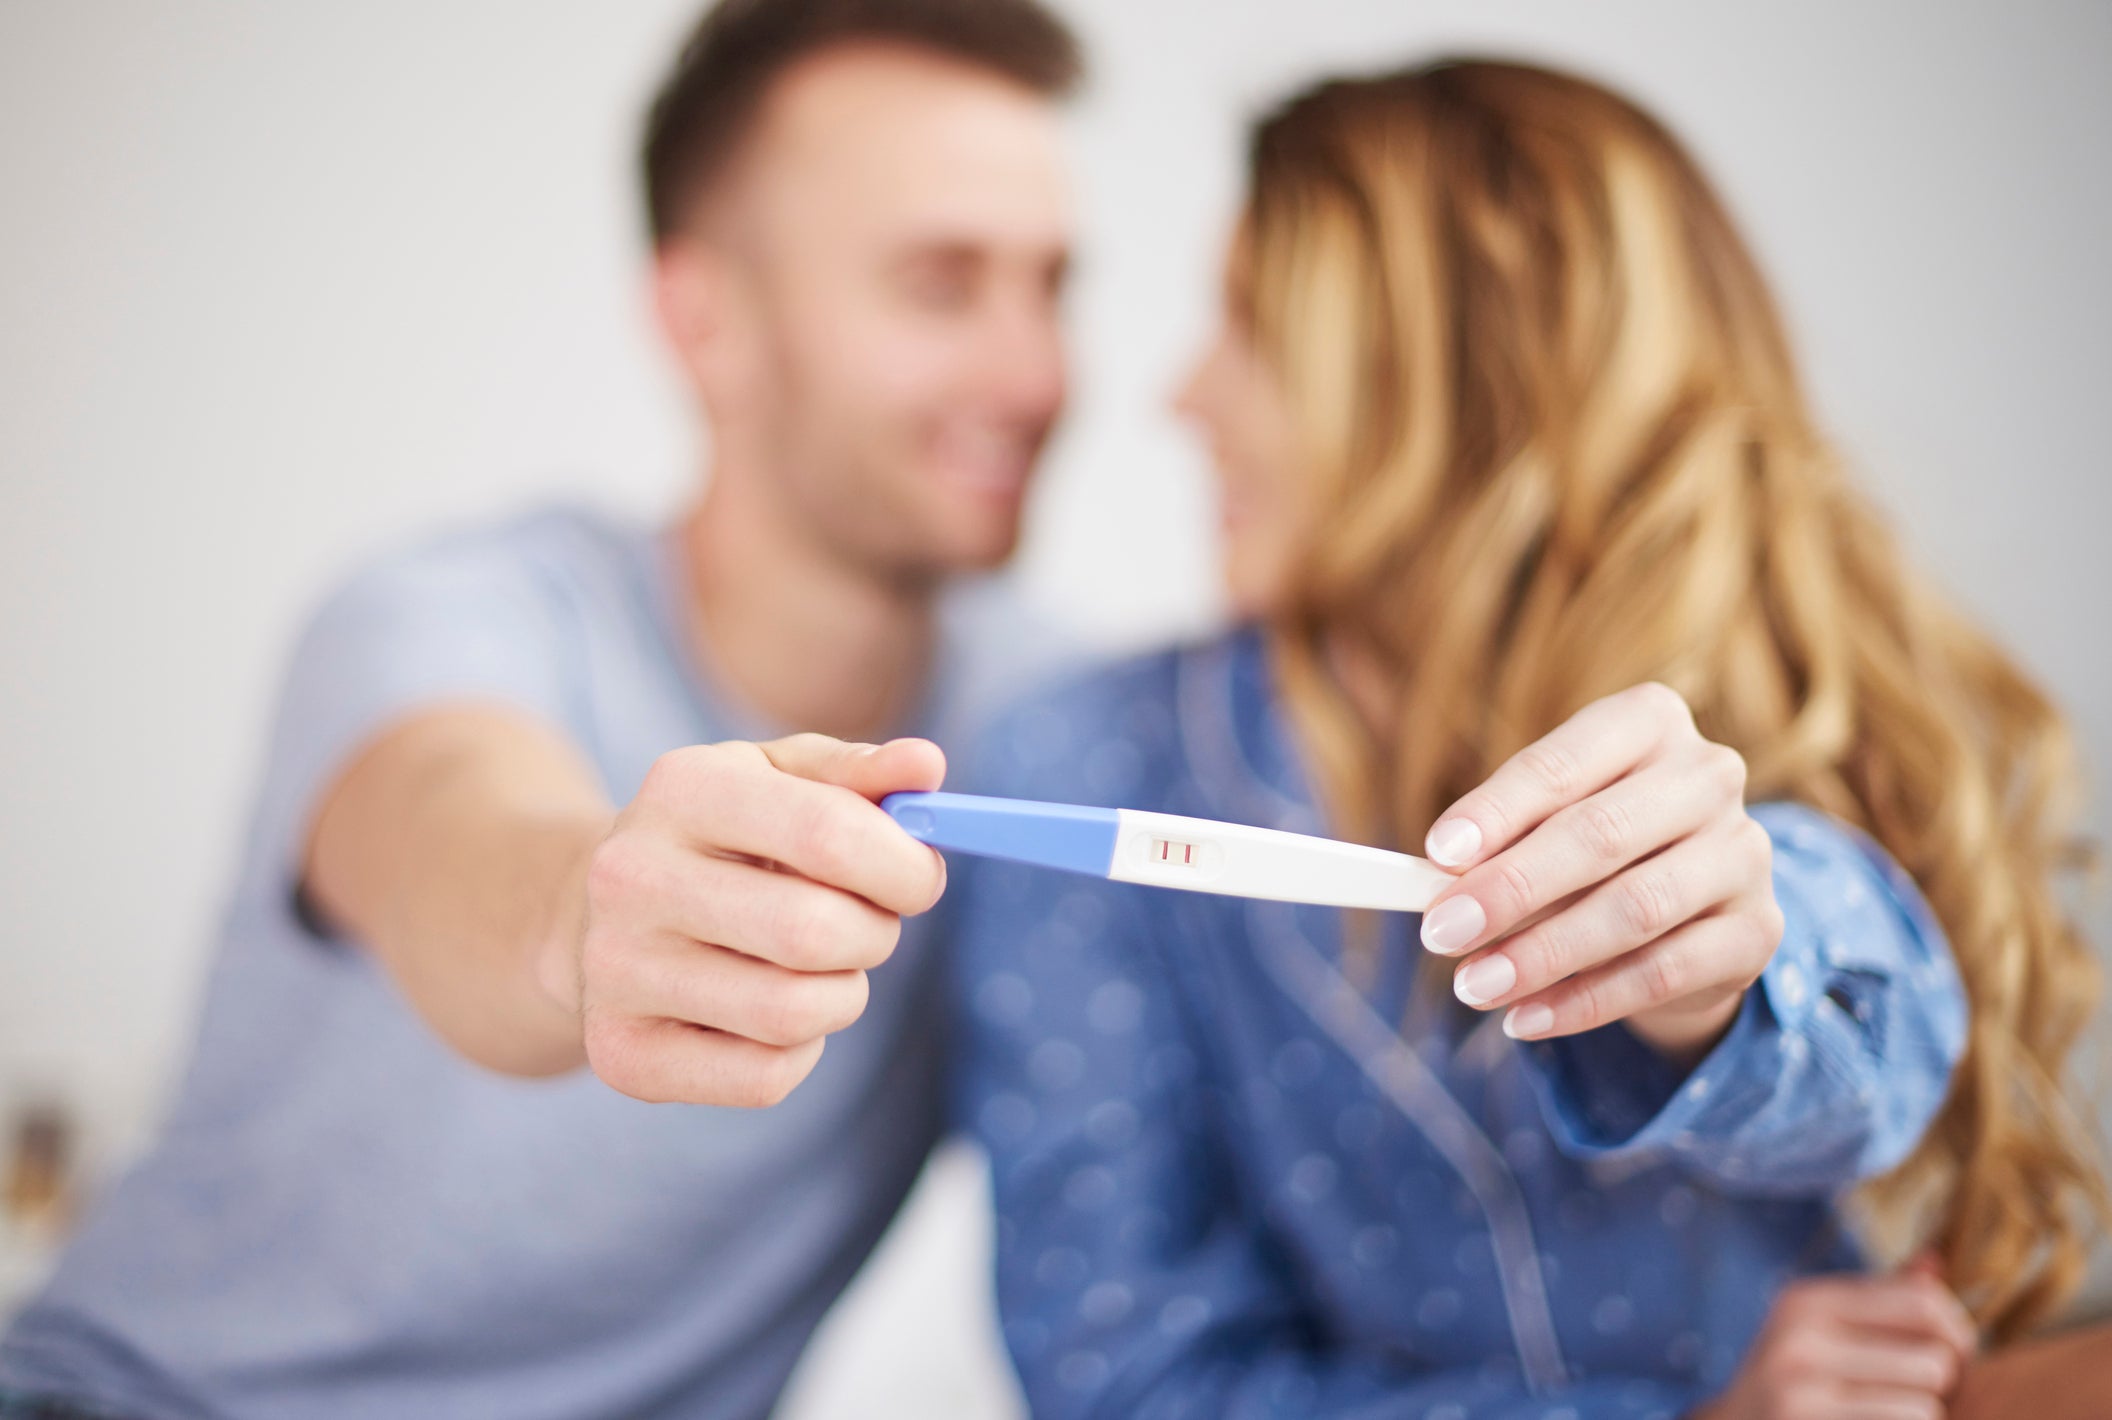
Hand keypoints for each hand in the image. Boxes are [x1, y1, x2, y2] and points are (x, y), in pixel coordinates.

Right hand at [547, 734, 946, 1106]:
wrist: (592, 910)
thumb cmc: (721, 836)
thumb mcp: (781, 779)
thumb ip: (862, 772)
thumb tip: (927, 764)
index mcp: (683, 788)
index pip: (829, 833)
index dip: (904, 866)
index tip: (920, 878)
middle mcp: (633, 875)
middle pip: (814, 933)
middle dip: (875, 934)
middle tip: (869, 925)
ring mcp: (615, 968)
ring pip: (793, 1014)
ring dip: (842, 996)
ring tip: (820, 967)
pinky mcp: (619, 1052)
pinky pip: (763, 1077)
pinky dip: (800, 1052)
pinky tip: (771, 1013)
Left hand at [1417, 682, 1783, 1060]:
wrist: (1689, 908)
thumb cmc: (1593, 845)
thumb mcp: (1544, 823)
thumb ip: (1497, 844)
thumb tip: (1438, 883)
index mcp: (1649, 721)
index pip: (1563, 763)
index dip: (1498, 810)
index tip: (1439, 855)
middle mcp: (1708, 775)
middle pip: (1600, 834)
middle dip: (1512, 889)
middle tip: (1443, 933)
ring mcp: (1743, 852)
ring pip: (1635, 908)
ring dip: (1544, 954)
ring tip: (1474, 986)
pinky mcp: (1757, 930)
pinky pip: (1664, 972)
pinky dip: (1586, 1001)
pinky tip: (1527, 1018)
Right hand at [1693, 1265, 1977, 1419]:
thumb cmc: (1794, 1380)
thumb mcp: (1821, 1330)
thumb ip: (1879, 1299)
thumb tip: (1933, 1262)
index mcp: (1807, 1300)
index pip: (1923, 1301)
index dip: (1958, 1331)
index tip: (1955, 1355)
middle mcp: (1799, 1337)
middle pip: (1932, 1359)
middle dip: (1941, 1386)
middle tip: (1918, 1393)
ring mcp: (1800, 1387)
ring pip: (1923, 1406)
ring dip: (1919, 1416)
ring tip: (1889, 1411)